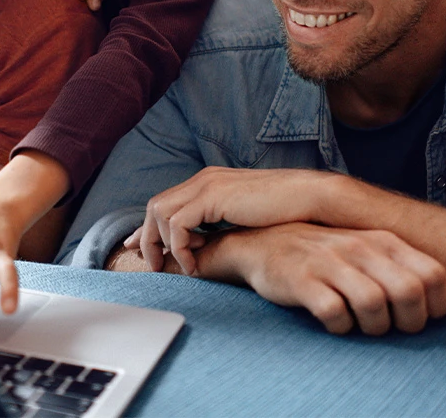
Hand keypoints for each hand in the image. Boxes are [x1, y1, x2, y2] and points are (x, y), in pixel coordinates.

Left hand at [128, 167, 327, 274]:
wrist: (309, 197)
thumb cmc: (285, 211)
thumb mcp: (244, 216)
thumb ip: (221, 224)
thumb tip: (205, 244)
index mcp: (210, 181)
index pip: (166, 201)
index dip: (147, 226)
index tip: (136, 246)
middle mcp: (203, 179)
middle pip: (155, 206)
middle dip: (147, 237)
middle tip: (152, 265)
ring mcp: (207, 184)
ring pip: (160, 213)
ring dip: (164, 244)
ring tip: (180, 267)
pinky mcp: (213, 196)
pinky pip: (179, 224)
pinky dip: (180, 246)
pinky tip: (194, 264)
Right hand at [214, 223, 445, 334]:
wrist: (261, 245)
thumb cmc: (323, 255)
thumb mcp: (366, 250)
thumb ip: (400, 267)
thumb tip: (437, 304)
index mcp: (382, 240)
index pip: (434, 274)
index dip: (436, 306)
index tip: (419, 317)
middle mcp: (359, 246)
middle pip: (409, 291)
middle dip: (408, 322)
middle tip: (392, 328)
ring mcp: (329, 261)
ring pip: (374, 303)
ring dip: (373, 326)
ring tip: (361, 326)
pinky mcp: (301, 279)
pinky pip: (334, 312)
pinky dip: (339, 326)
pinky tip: (334, 321)